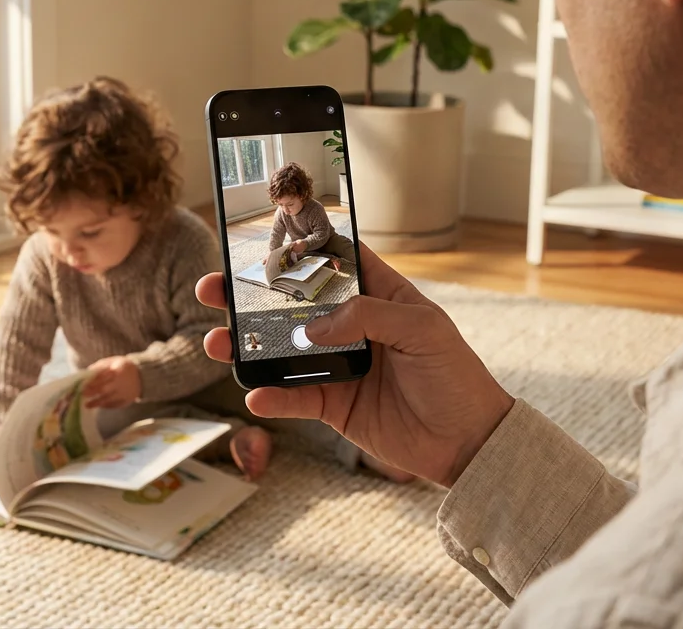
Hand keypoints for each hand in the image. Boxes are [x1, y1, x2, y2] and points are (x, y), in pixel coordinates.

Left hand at [83, 356, 141, 408]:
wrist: (144, 376)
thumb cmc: (123, 367)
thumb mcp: (113, 361)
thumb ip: (100, 366)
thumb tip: (86, 373)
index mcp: (118, 370)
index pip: (102, 377)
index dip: (91, 381)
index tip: (82, 384)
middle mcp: (122, 383)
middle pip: (104, 389)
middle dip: (92, 392)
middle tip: (81, 394)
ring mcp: (125, 393)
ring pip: (108, 400)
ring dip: (96, 403)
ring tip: (87, 405)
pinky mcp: (127, 401)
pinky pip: (115, 405)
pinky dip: (106, 406)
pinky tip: (98, 405)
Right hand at [195, 244, 513, 487]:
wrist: (469, 444)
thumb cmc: (456, 377)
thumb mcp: (422, 330)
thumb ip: (367, 317)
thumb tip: (311, 326)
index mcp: (380, 296)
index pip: (333, 260)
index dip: (299, 247)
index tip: (259, 238)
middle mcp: (353, 327)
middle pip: (293, 304)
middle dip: (251, 296)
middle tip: (213, 289)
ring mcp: (340, 366)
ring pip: (282, 350)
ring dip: (248, 347)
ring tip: (216, 342)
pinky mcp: (334, 405)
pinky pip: (293, 397)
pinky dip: (271, 397)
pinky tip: (254, 395)